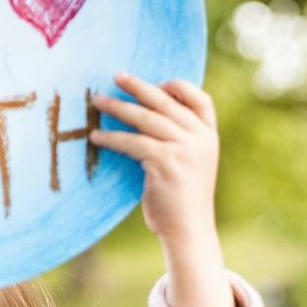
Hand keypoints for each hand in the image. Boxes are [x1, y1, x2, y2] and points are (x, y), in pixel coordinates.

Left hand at [90, 75, 235, 306]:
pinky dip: (112, 137)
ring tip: (97, 101)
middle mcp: (200, 139)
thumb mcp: (192, 163)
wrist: (188, 230)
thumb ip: (180, 139)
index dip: (178, 87)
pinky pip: (133, 142)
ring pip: (146, 118)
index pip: (201, 99)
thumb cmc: (183, 199)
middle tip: (116, 76)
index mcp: (209, 136)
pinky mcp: (165, 163)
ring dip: (118, 107)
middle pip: (166, 102)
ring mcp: (184, 150)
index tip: (157, 83)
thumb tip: (146, 116)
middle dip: (138, 86)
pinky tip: (97, 136)